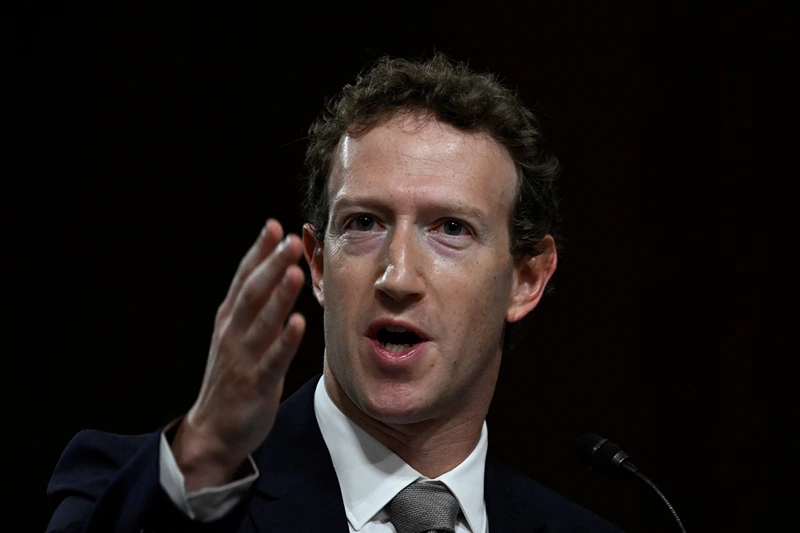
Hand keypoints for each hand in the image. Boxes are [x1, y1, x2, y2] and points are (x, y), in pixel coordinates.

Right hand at [171, 219, 305, 491]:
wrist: (213, 429)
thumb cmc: (232, 376)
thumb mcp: (237, 335)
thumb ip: (255, 306)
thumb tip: (276, 269)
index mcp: (229, 319)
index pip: (243, 278)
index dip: (258, 252)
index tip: (274, 226)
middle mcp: (233, 333)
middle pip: (252, 292)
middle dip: (271, 264)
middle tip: (290, 240)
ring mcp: (243, 357)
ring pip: (262, 321)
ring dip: (279, 295)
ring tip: (294, 271)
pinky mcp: (257, 383)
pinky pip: (273, 358)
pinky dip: (285, 340)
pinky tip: (299, 322)